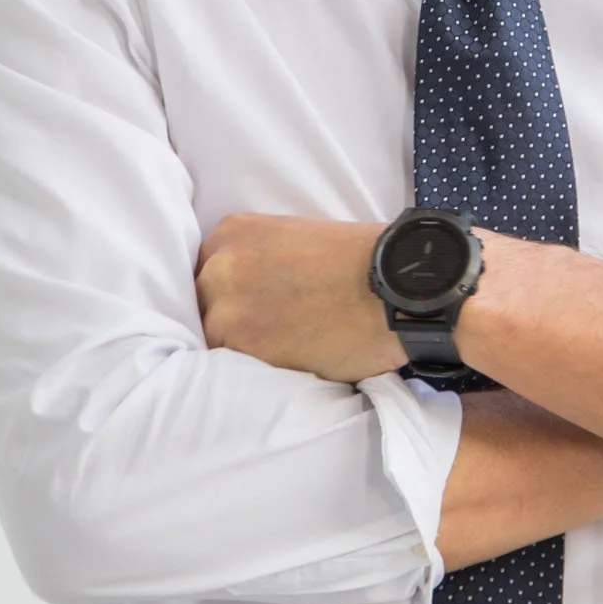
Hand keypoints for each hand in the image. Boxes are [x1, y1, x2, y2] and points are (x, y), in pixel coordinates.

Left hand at [195, 213, 407, 381]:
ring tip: (281, 349)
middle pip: (203, 304)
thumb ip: (259, 257)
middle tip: (268, 330)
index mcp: (233, 233)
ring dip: (241, 347)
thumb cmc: (362, 260)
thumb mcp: (297, 236)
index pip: (206, 271)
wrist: (400, 286)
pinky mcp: (247, 350)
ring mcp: (229, 310)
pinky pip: (235, 367)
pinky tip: (287, 362)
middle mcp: (222, 267)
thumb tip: (248, 291)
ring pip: (214, 339)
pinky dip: (257, 370)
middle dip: (229, 318)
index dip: (228, 293)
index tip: (249, 305)